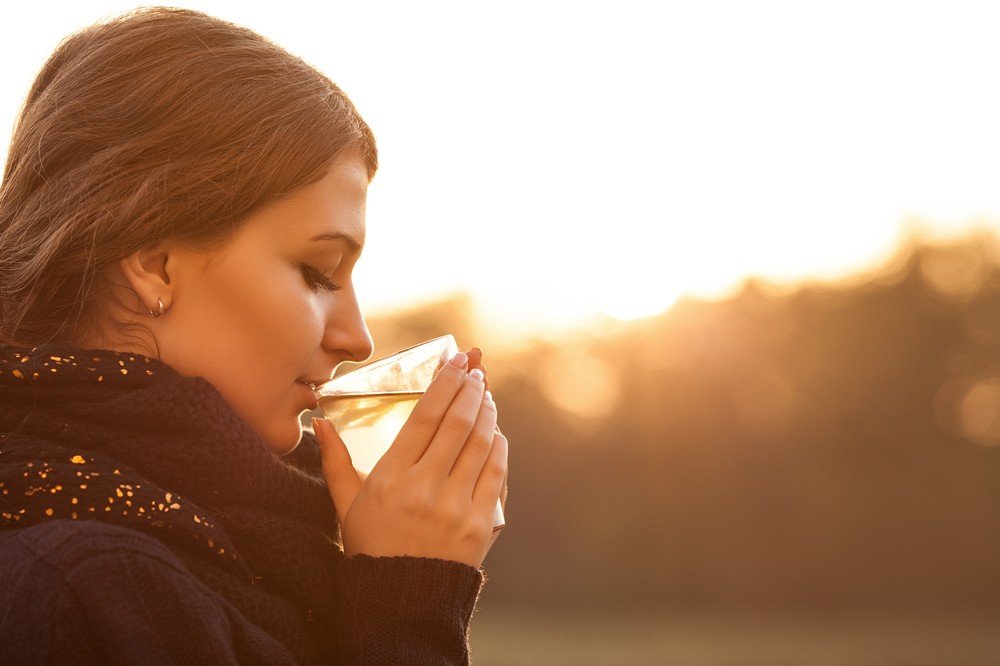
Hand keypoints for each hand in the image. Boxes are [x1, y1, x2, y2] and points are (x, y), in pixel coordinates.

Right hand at [314, 347, 507, 568]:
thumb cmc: (370, 546)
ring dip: (487, 412)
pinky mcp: (481, 523)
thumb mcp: (345, 505)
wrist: (401, 600)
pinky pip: (497, 473)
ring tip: (486, 395)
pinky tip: (495, 432)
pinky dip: (499, 446)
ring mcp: (456, 506)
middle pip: (457, 422)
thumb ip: (334, 461)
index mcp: (391, 478)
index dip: (445, 382)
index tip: (457, 361)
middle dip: (470, 388)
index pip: (425, 416)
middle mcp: (425, 488)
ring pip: (480, 443)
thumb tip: (320, 424)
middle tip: (476, 370)